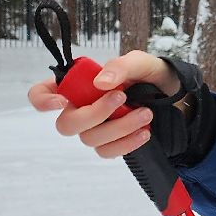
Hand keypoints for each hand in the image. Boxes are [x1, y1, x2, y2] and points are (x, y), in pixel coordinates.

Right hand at [27, 51, 182, 159]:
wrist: (175, 96)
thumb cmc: (149, 75)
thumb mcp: (140, 63)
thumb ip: (121, 66)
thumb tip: (102, 83)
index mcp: (77, 84)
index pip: (41, 94)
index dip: (42, 100)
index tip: (62, 101)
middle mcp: (80, 108)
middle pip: (66, 124)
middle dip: (94, 114)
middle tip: (122, 97)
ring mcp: (94, 128)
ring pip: (90, 139)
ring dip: (119, 127)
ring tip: (146, 112)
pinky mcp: (110, 143)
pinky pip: (107, 152)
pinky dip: (126, 143)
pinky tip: (145, 132)